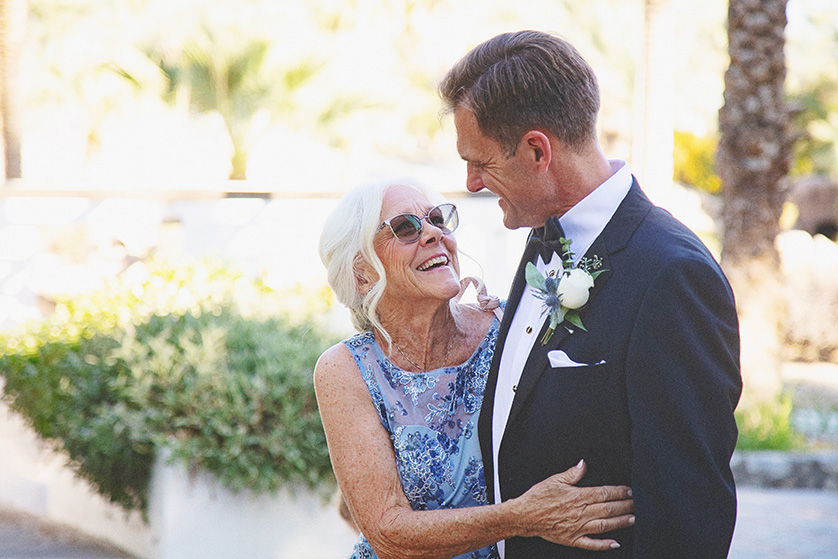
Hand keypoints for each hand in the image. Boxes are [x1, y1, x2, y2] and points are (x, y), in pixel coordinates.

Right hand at [510, 460, 634, 549]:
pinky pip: (591, 544)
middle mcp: (579, 513)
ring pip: (604, 525)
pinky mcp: (572, 539)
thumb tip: (583, 464)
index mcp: (576, 497)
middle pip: (607, 509)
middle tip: (636, 504)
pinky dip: (604, 545)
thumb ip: (571, 473)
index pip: (603, 493)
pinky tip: (615, 543)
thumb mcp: (554, 480)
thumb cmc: (537, 497)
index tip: (628, 491)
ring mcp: (577, 527)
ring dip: (620, 522)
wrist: (524, 516)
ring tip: (632, 519)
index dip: (618, 492)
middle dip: (624, 506)